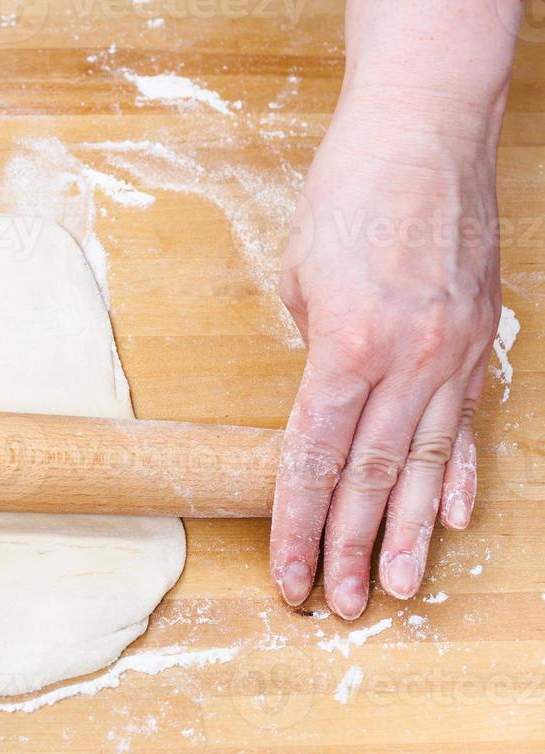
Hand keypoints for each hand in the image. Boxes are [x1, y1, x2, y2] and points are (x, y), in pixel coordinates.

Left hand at [270, 100, 499, 618]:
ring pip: (424, 465)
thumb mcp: (302, 278)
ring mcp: (451, 354)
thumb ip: (313, 353)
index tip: (288, 577)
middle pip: (368, 478)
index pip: (311, 461)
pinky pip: (467, 424)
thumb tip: (320, 403)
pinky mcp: (478, 341)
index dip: (296, 528)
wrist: (426, 133)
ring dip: (406, 534)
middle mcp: (406, 361)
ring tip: (394, 590)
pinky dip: (457, 476)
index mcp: (346, 348)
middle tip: (337, 607)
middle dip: (348, 549)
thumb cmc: (349, 196)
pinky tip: (450, 520)